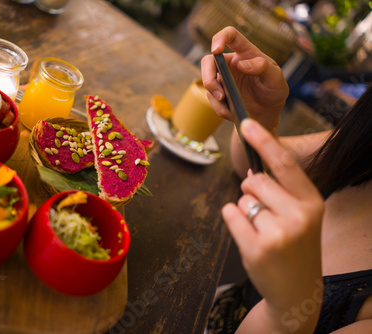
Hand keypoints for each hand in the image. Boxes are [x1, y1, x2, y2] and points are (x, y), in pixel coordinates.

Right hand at [201, 27, 288, 130]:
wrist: (268, 110)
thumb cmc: (273, 89)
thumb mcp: (276, 77)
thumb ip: (263, 66)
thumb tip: (242, 64)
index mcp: (245, 52)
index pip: (230, 35)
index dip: (220, 38)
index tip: (216, 49)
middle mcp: (230, 63)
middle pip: (208, 61)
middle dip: (208, 77)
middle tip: (220, 94)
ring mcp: (222, 78)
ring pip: (207, 81)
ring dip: (215, 97)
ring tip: (229, 109)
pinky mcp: (218, 93)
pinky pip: (211, 99)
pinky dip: (220, 108)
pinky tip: (231, 113)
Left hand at [222, 119, 323, 329]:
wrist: (296, 290)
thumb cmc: (295, 246)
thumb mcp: (301, 215)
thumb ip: (281, 190)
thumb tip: (250, 168)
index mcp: (312, 202)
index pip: (284, 164)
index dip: (263, 141)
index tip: (246, 124)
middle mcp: (299, 216)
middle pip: (255, 180)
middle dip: (251, 190)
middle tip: (264, 212)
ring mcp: (278, 234)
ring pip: (242, 198)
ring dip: (244, 210)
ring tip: (261, 230)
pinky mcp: (257, 248)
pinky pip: (230, 214)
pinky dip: (232, 219)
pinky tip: (249, 236)